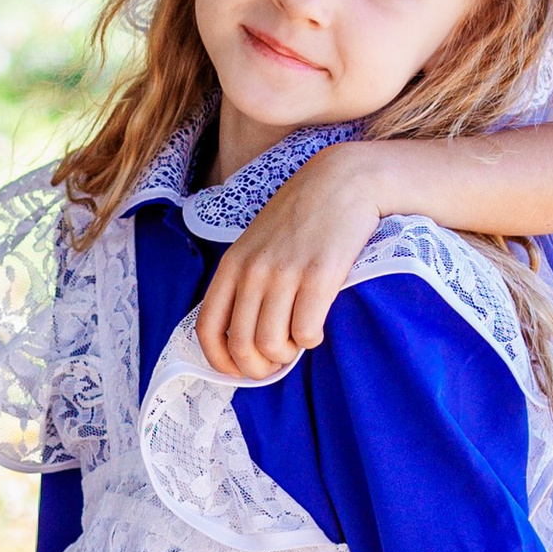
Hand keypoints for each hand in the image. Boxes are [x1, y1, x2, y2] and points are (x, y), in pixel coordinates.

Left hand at [194, 147, 393, 379]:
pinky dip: (310, 341)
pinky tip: (317, 326)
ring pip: (272, 344)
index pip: (208, 327)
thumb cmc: (302, 215)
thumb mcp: (258, 242)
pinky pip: (306, 332)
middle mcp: (253, 271)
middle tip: (276, 361)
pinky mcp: (320, 276)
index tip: (237, 371)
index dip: (220, 360)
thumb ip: (246, 280)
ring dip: (286, 355)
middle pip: (241, 344)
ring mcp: (285, 273)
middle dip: (259, 366)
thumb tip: (243, 335)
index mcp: (233, 265)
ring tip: (297, 341)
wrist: (343, 181)